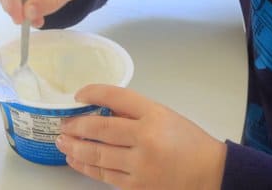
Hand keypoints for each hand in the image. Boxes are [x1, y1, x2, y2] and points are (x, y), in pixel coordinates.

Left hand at [57, 85, 226, 189]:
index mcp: (155, 115)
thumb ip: (136, 115)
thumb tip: (102, 114)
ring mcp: (140, 164)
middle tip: (63, 123)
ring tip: (62, 141)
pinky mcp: (136, 185)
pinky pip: (104, 175)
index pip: (118, 97)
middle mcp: (146, 138)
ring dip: (75, 147)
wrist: (209, 172)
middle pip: (101, 129)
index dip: (95, 92)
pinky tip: (75, 160)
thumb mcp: (166, 117)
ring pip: (97, 155)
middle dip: (76, 126)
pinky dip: (86, 167)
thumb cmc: (189, 142)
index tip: (80, 94)